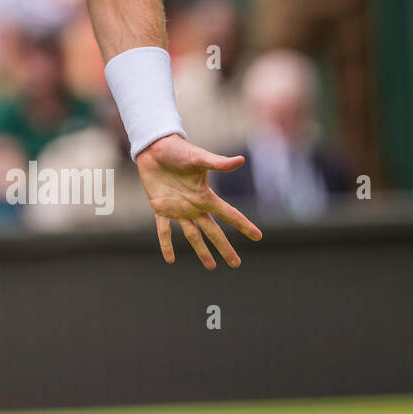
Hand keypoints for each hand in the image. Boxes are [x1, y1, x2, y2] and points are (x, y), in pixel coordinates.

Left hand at [135, 134, 261, 268]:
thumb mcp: (199, 158)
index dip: (243, 225)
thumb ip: (218, 163)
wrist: (154, 147)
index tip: (258, 237)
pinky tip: (170, 259)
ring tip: (211, 266)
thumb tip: (241, 160)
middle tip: (236, 264)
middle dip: (224, 248)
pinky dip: (166, 244)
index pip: (229, 214)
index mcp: (205, 196)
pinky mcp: (160, 207)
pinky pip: (164, 230)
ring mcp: (178, 209)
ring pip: (192, 235)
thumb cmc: (178, 150)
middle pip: (213, 231)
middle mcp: (194, 205)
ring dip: (201, 250)